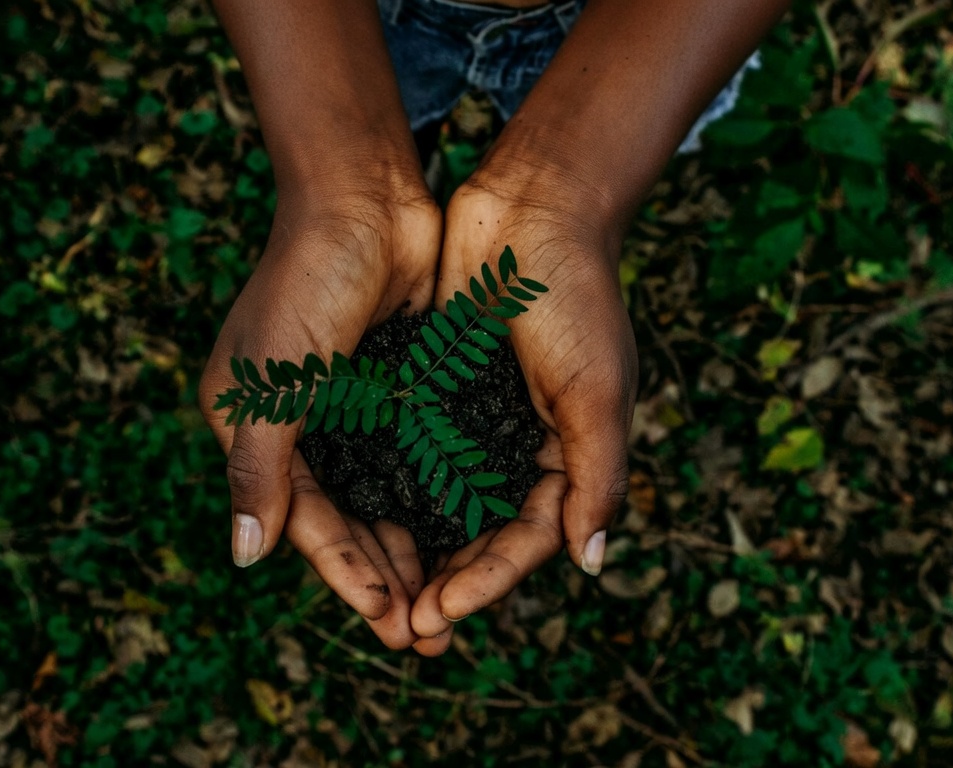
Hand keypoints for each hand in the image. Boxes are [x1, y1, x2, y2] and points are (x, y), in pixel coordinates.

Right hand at [200, 185, 439, 649]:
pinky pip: (413, 460)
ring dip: (412, 550)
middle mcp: (298, 425)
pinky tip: (462, 538)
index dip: (345, 574)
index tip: (388, 622)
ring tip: (447, 605)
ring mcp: (349, 407)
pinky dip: (433, 500)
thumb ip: (261, 471)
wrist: (365, 197)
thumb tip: (243, 558)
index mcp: (253, 427)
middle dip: (384, 578)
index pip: (302, 520)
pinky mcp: (394, 388)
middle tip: (427, 636)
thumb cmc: (308, 281)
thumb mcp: (275, 382)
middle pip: (344, 520)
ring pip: (383, 498)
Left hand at [409, 175, 636, 653]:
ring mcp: (472, 418)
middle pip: (477, 534)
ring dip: (410, 550)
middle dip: (443, 583)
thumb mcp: (597, 391)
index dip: (486, 582)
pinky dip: (386, 488)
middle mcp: (518, 445)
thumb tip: (592, 565)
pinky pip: (407, 451)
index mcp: (567, 455)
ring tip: (374, 595)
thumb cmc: (576, 296)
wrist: (532, 206)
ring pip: (437, 502)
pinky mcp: (433, 388)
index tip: (440, 614)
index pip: (526, 540)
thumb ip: (597, 476)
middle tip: (402, 630)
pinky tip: (355, 520)